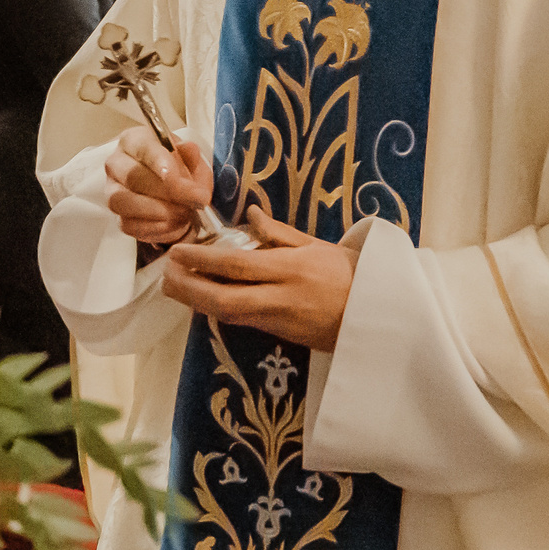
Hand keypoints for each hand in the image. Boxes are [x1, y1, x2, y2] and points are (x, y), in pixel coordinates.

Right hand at [103, 125, 213, 245]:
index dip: (158, 162)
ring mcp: (112, 191)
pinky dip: (155, 228)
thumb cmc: (178, 170)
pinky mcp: (116, 216)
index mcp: (134, 141)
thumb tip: (188, 149)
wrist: (172, 194)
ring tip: (184, 214)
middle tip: (195, 201)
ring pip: (123, 201)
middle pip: (132, 176)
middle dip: (167, 192)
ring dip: (158, 211)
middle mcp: (116, 163)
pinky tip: (174, 224)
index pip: (143, 147)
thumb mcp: (191, 159)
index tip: (174, 177)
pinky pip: (128, 225)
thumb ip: (192, 155)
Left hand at [159, 204, 356, 351]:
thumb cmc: (351, 274)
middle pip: (224, 300)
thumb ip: (280, 233)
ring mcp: (281, 321)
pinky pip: (244, 322)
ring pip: (230, 316)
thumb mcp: (318, 246)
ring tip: (176, 287)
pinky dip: (220, 311)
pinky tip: (205, 300)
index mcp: (292, 269)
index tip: (177, 252)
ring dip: (198, 303)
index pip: (236, 265)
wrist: (382, 316)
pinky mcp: (283, 337)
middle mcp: (282, 297)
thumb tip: (252, 213)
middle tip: (167, 276)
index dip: (201, 261)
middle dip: (189, 290)